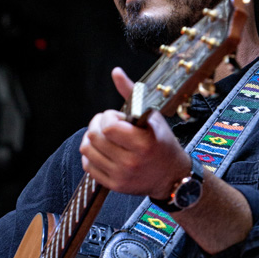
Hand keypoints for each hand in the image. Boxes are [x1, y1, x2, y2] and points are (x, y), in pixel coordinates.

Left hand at [80, 67, 189, 198]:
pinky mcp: (114, 185)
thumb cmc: (162, 143)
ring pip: (87, 151)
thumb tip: (115, 72)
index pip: (108, 126)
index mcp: (144, 143)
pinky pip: (88, 166)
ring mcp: (121, 176)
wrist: (172, 176)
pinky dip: (91, 155)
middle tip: (108, 124)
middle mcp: (131, 162)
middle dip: (97, 125)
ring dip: (91, 139)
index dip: (108, 117)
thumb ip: (132, 93)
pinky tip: (103, 151)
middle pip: (94, 137)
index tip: (118, 117)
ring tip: (104, 137)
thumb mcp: (153, 116)